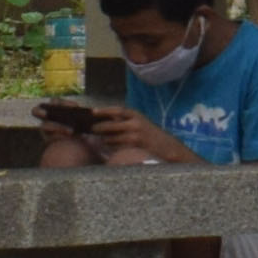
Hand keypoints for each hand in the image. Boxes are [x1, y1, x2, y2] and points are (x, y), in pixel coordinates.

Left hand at [79, 108, 193, 164]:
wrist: (167, 147)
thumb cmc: (151, 135)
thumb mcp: (140, 123)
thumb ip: (126, 121)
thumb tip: (107, 121)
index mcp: (136, 115)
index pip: (117, 110)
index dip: (104, 110)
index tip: (92, 111)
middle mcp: (135, 123)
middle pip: (111, 124)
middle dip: (99, 126)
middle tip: (90, 128)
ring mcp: (135, 135)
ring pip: (112, 137)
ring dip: (104, 138)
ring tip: (99, 138)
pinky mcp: (135, 146)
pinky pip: (118, 146)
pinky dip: (112, 146)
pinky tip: (108, 146)